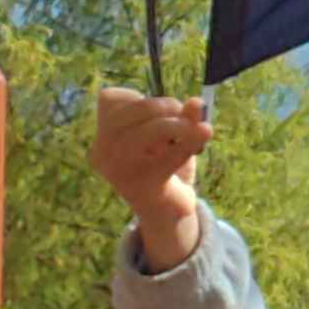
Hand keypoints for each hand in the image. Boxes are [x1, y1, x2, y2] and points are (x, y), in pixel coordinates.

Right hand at [90, 87, 211, 271]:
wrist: (167, 211)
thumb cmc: (164, 165)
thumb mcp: (172, 134)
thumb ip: (182, 115)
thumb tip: (198, 103)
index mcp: (104, 137)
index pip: (109, 100)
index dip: (136, 97)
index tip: (159, 107)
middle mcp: (105, 153)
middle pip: (129, 113)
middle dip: (161, 106)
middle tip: (182, 114)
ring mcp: (122, 171)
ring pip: (149, 131)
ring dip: (178, 124)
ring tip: (193, 129)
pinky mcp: (145, 187)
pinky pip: (171, 157)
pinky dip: (192, 141)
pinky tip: (204, 134)